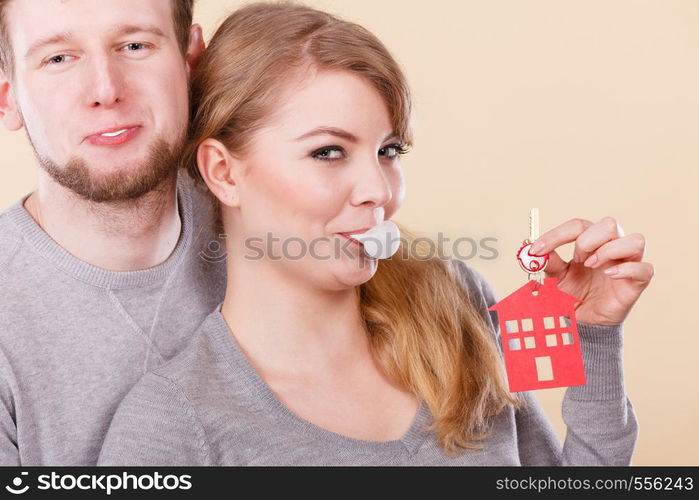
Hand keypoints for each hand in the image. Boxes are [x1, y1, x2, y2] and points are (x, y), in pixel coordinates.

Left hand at [530, 217, 652, 325]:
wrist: (582, 323)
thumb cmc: (571, 296)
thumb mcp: (554, 278)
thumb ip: (547, 262)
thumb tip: (532, 248)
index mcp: (590, 243)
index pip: (579, 225)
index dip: (557, 235)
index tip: (536, 249)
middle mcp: (611, 248)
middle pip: (610, 224)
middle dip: (588, 239)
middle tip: (577, 259)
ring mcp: (627, 264)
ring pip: (635, 240)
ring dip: (609, 250)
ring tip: (591, 266)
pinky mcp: (637, 283)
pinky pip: (645, 269)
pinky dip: (627, 269)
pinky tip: (609, 276)